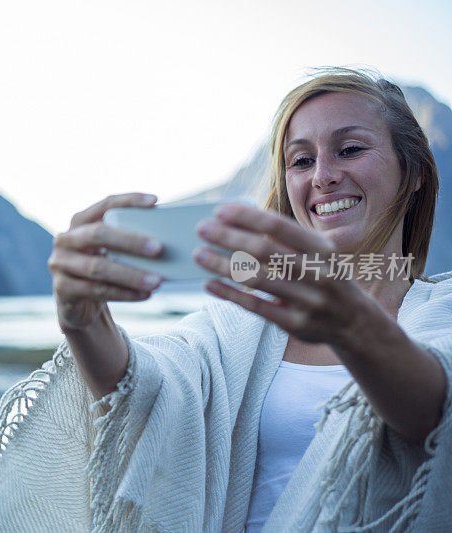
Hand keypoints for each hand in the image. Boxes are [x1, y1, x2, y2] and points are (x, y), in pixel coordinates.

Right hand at [49, 193, 164, 330]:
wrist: (79, 305)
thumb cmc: (103, 272)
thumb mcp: (112, 252)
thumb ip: (128, 241)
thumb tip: (167, 237)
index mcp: (80, 222)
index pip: (104, 205)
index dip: (128, 201)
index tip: (155, 201)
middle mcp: (65, 239)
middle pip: (98, 234)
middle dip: (130, 241)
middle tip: (159, 248)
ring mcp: (60, 264)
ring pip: (98, 267)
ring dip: (131, 274)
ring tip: (157, 280)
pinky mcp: (62, 289)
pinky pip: (96, 290)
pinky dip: (123, 293)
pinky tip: (145, 294)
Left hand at [192, 202, 372, 345]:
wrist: (354, 321)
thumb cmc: (323, 277)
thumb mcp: (316, 254)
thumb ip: (284, 239)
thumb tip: (236, 218)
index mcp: (321, 249)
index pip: (279, 226)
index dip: (247, 217)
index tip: (219, 210)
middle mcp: (317, 273)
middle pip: (264, 250)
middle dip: (229, 237)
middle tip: (201, 229)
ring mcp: (308, 300)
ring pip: (256, 279)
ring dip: (222, 265)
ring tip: (199, 254)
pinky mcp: (295, 323)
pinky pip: (256, 307)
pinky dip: (230, 294)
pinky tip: (209, 284)